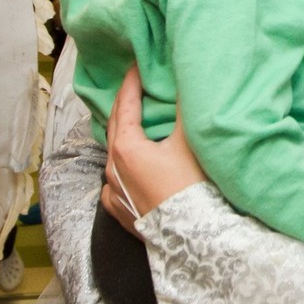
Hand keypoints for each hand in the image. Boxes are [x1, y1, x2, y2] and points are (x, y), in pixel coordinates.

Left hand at [102, 66, 205, 222]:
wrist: (192, 238)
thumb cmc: (191, 187)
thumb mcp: (189, 142)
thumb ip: (183, 110)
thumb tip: (184, 82)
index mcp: (125, 148)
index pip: (125, 105)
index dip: (132, 82)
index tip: (138, 65)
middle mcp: (112, 169)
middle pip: (115, 127)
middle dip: (125, 105)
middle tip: (136, 87)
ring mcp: (113, 193)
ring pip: (113, 155)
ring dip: (124, 136)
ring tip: (136, 125)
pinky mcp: (120, 211)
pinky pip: (114, 182)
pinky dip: (122, 167)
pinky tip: (130, 167)